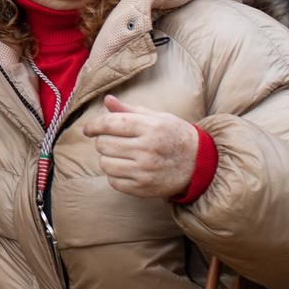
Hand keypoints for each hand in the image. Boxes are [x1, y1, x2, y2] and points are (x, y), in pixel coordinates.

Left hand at [80, 95, 198, 198]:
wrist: (200, 164)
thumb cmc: (174, 135)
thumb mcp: (157, 117)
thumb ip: (129, 110)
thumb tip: (107, 100)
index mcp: (150, 127)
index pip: (109, 124)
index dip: (93, 125)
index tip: (88, 129)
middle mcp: (147, 149)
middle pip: (103, 144)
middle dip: (103, 141)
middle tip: (112, 141)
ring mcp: (145, 171)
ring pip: (105, 164)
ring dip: (107, 158)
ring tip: (119, 155)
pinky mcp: (144, 188)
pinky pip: (113, 182)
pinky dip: (114, 175)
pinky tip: (126, 168)